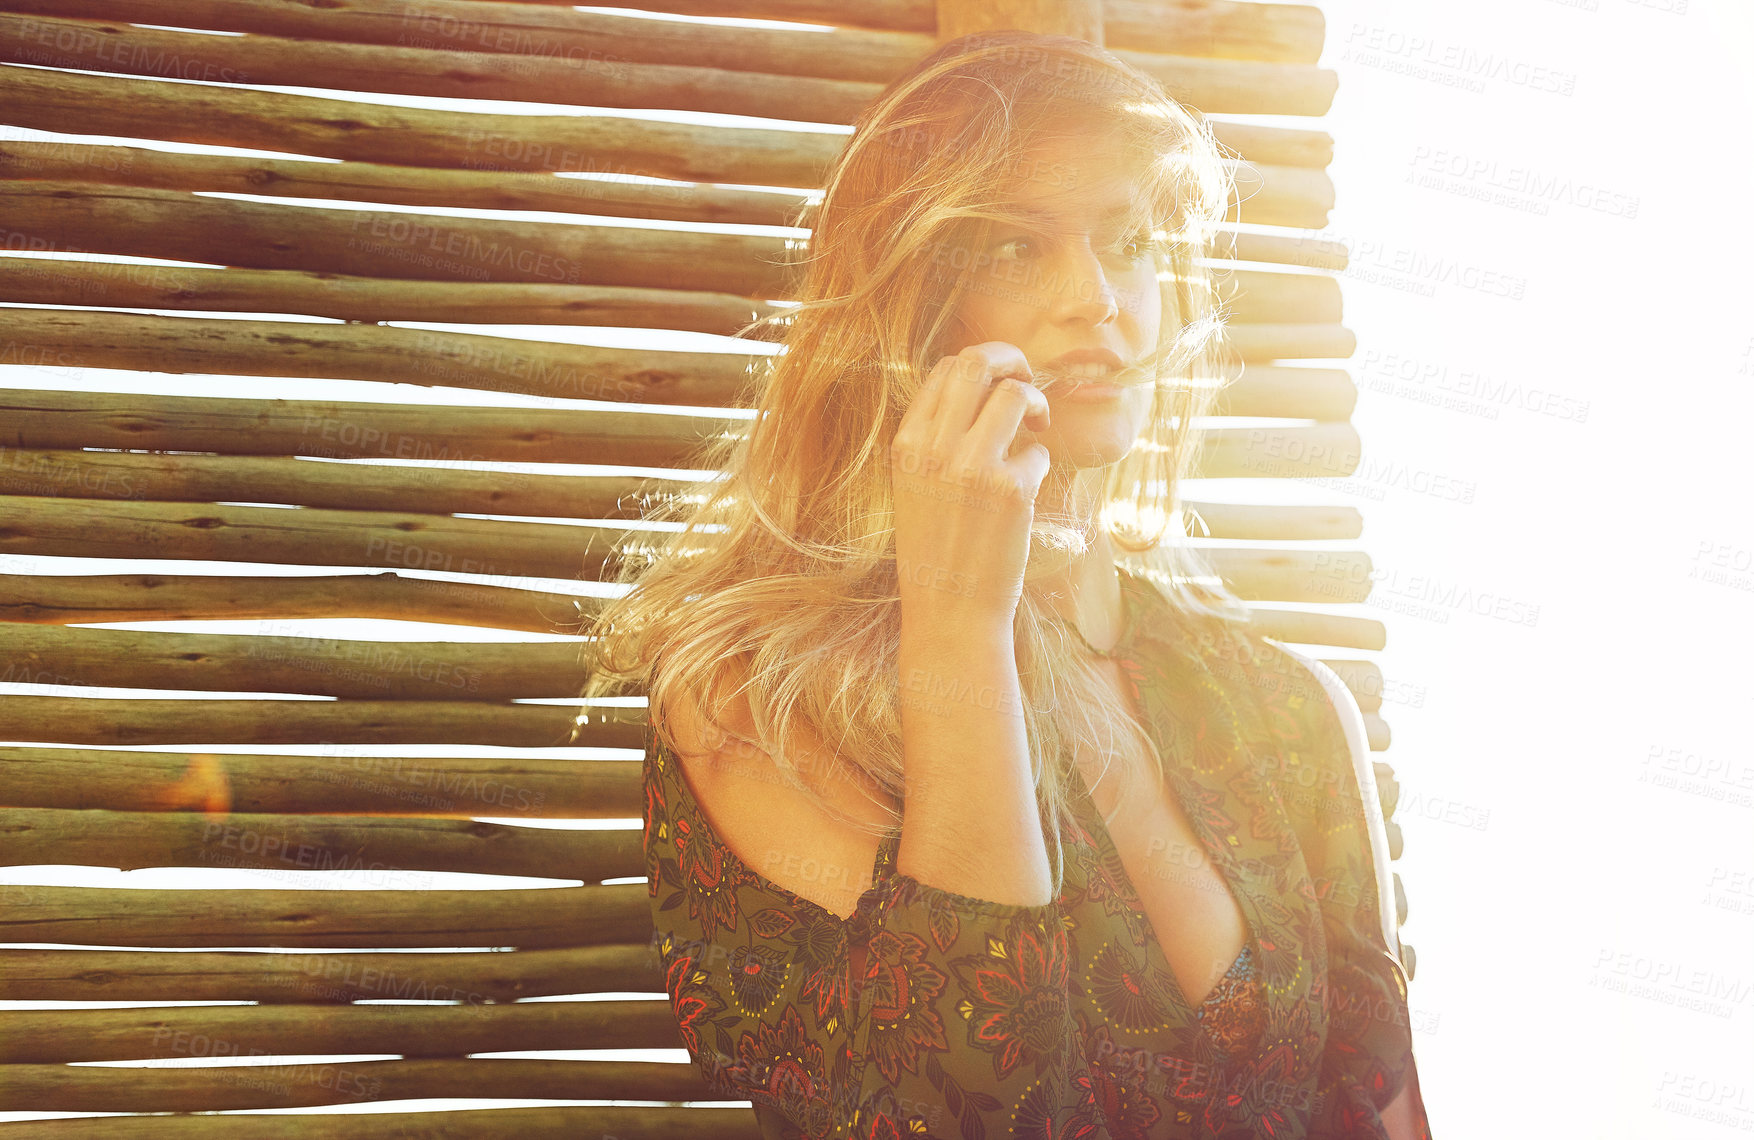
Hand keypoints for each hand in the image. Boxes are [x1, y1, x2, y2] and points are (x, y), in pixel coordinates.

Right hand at [890, 342, 1052, 623]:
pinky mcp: (1010, 491)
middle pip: (977, 362)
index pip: (946, 369)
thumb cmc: (937, 549)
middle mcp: (934, 448)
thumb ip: (936, 439)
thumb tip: (980, 389)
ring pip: (1015, 394)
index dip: (982, 366)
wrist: (949, 611)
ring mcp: (972, 467)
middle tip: (1029, 381)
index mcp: (907, 443)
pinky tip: (1026, 492)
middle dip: (1012, 359)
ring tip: (1037, 428)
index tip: (999, 384)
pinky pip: (1039, 451)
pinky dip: (1040, 464)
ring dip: (1036, 403)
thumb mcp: (915, 486)